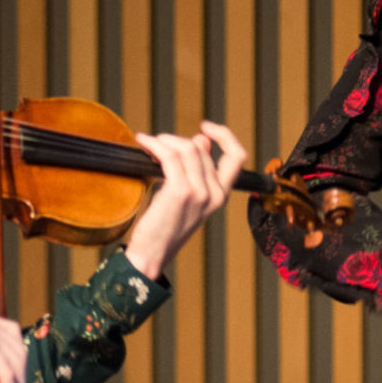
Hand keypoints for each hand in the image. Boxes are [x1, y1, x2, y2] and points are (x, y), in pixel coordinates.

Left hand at [122, 121, 246, 280]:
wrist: (150, 255)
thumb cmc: (165, 227)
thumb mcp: (189, 198)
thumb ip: (198, 170)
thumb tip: (201, 139)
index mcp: (221, 196)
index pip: (237, 157)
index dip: (224, 136)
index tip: (205, 127)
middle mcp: (215, 194)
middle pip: (201, 148)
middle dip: (176, 140)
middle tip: (157, 144)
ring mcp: (199, 193)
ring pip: (186, 148)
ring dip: (163, 140)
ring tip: (149, 143)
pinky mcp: (180, 191)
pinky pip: (170, 155)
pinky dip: (155, 144)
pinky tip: (143, 142)